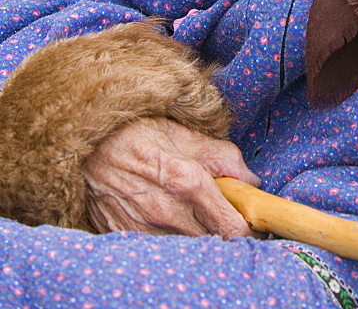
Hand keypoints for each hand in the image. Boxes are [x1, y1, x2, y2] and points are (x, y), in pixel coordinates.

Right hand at [82, 116, 261, 237]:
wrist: (83, 143)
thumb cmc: (136, 132)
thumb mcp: (183, 133)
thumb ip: (222, 156)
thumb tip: (251, 180)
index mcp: (186, 181)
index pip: (232, 227)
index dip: (248, 229)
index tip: (251, 221)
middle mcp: (166, 212)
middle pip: (213, 243)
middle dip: (224, 232)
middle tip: (223, 214)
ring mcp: (144, 229)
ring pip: (187, 249)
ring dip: (197, 236)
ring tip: (193, 215)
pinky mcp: (126, 238)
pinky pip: (158, 249)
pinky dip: (170, 240)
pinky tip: (168, 220)